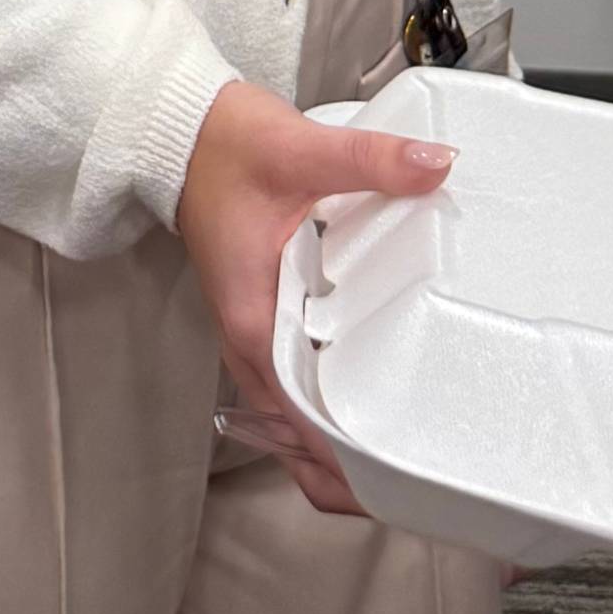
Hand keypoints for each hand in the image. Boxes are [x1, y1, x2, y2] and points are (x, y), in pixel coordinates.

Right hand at [174, 78, 455, 516]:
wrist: (177, 128)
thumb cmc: (224, 146)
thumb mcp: (300, 151)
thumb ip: (370, 160)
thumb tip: (435, 165)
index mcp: (254, 322)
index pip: (302, 423)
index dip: (346, 464)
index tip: (396, 485)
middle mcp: (250, 340)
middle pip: (296, 440)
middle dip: (349, 473)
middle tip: (417, 481)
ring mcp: (254, 331)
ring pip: (294, 418)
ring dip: (338, 443)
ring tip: (403, 453)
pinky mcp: (263, 314)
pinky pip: (295, 382)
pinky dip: (326, 405)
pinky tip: (369, 394)